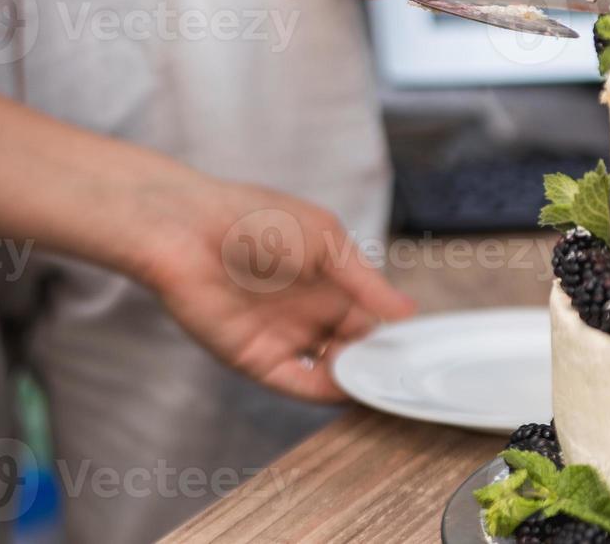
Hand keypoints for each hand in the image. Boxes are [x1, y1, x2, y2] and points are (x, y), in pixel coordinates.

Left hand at [131, 176, 415, 401]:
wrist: (191, 228)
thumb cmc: (256, 217)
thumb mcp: (327, 240)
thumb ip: (365, 281)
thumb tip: (407, 310)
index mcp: (327, 282)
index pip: (369, 319)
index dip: (391, 335)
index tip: (418, 350)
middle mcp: (308, 313)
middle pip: (353, 351)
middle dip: (377, 364)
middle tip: (406, 375)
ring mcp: (284, 337)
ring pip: (330, 372)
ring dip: (356, 381)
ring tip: (384, 384)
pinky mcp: (257, 358)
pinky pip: (298, 382)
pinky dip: (326, 391)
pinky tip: (350, 388)